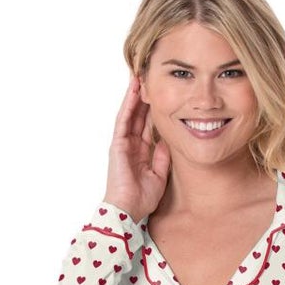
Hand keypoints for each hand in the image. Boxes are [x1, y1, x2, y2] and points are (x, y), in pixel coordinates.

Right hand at [103, 75, 170, 221]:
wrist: (129, 210)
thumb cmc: (141, 199)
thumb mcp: (159, 176)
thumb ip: (162, 158)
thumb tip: (166, 141)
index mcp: (141, 152)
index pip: (148, 125)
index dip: (154, 109)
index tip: (162, 94)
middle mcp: (131, 145)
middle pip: (139, 115)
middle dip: (145, 97)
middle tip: (150, 76)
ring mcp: (123, 143)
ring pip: (131, 113)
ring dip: (135, 94)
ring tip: (140, 75)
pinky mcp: (118, 143)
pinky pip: (124, 119)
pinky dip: (129, 104)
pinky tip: (134, 89)